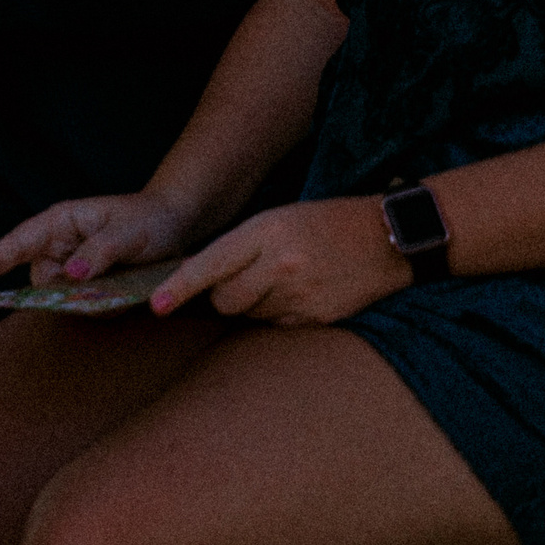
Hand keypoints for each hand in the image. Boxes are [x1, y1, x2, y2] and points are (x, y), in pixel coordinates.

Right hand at [0, 191, 200, 290]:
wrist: (175, 224)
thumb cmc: (148, 218)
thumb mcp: (127, 232)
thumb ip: (99, 252)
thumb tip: (68, 275)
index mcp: (59, 222)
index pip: (16, 243)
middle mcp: (59, 244)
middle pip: (40, 281)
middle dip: (61, 293)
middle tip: (98, 287)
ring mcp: (72, 265)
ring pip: (61, 297)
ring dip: (87, 300)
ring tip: (122, 281)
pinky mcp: (87, 283)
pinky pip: (83, 304)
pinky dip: (102, 304)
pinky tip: (126, 287)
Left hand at [147, 198, 409, 323]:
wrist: (387, 238)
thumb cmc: (324, 223)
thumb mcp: (277, 219)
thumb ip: (241, 247)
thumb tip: (205, 280)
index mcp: (266, 232)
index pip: (210, 266)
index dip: (180, 288)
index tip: (157, 305)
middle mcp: (280, 266)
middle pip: (225, 300)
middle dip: (222, 296)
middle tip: (246, 278)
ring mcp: (301, 295)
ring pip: (250, 314)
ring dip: (254, 303)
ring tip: (282, 279)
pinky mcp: (318, 318)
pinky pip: (277, 325)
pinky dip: (278, 314)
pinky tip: (300, 293)